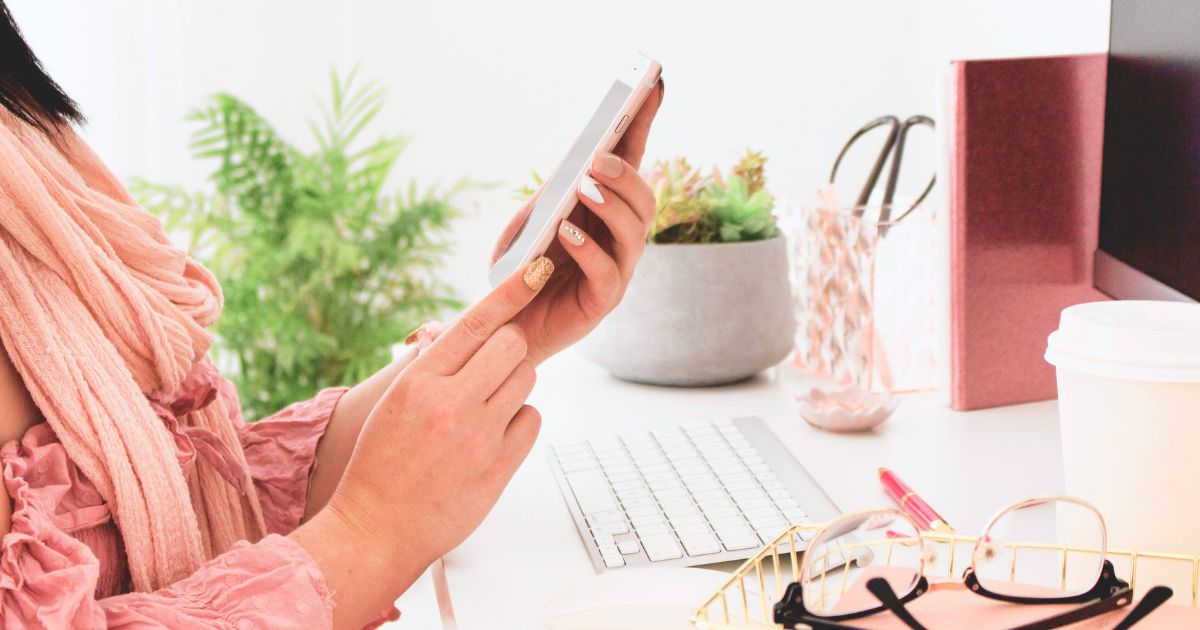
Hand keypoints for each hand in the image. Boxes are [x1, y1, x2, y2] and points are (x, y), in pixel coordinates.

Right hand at [294, 260, 548, 627]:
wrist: (375, 529)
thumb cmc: (382, 463)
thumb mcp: (395, 402)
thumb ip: (432, 365)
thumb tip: (464, 331)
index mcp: (418, 382)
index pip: (475, 321)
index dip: (512, 290)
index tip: (539, 268)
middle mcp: (449, 404)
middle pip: (511, 345)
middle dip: (508, 351)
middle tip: (490, 372)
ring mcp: (477, 437)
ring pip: (525, 380)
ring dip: (513, 386)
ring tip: (484, 410)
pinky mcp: (498, 468)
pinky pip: (531, 420)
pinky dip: (519, 422)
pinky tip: (493, 438)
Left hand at [492, 80, 664, 364]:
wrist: (501, 329)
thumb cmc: (514, 274)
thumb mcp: (521, 226)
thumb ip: (545, 201)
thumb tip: (569, 177)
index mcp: (602, 209)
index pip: (631, 160)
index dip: (644, 123)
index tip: (653, 84)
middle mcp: (618, 237)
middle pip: (643, 199)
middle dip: (626, 174)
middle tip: (598, 160)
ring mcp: (616, 270)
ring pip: (636, 232)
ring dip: (614, 205)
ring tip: (586, 188)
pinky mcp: (603, 302)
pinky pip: (607, 273)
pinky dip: (590, 250)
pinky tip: (567, 235)